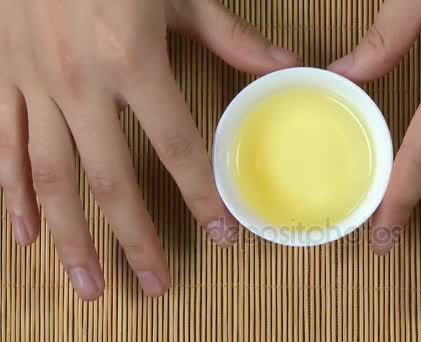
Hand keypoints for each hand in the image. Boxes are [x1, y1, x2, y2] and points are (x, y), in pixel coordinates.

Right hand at [0, 0, 297, 299]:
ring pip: (52, 177)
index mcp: (132, 60)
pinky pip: (5, 147)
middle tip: (154, 284)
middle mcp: (81, 83)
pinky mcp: (3, 78)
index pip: (177, 146)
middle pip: (110, 179)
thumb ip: (231, 36)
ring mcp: (35, 84)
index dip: (201, 195)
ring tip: (89, 283)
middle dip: (134, 239)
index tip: (219, 233)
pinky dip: (12, 195)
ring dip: (71, 237)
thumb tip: (285, 63)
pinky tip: (25, 235)